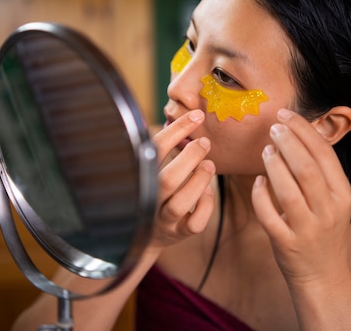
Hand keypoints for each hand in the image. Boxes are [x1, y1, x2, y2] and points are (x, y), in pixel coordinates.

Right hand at [150, 110, 215, 248]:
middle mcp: (149, 198)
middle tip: (205, 142)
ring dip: (199, 181)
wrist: (145, 234)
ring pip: (180, 204)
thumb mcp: (151, 170)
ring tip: (209, 164)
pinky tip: (208, 192)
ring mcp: (164, 219)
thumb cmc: (153, 191)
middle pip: (167, 179)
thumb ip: (161, 149)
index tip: (196, 116)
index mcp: (141, 176)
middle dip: (190, 157)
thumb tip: (185, 117)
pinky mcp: (179, 233)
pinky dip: (205, 206)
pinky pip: (194, 224)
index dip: (176, 130)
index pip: (154, 149)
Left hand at [251, 109, 350, 286]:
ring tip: (266, 151)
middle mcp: (328, 211)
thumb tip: (295, 132)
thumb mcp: (333, 200)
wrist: (323, 276)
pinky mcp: (287, 244)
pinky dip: (260, 195)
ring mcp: (308, 229)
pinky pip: (268, 214)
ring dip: (273, 165)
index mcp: (343, 195)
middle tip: (273, 128)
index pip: (324, 154)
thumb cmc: (323, 230)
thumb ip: (319, 172)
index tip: (285, 114)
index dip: (303, 130)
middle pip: (306, 168)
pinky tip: (258, 182)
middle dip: (287, 142)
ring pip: (287, 190)